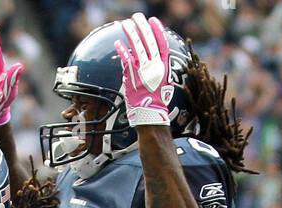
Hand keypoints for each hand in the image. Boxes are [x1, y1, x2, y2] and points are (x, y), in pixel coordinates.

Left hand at [114, 13, 172, 128]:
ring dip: (131, 33)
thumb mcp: (162, 84)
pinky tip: (117, 43)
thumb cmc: (156, 103)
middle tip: (138, 16)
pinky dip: (121, 50)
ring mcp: (143, 70)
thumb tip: (151, 59)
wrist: (150, 116)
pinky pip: (125, 59)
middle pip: (149, 40)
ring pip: (136, 46)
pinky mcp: (132, 76)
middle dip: (143, 26)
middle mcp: (154, 66)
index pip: (162, 43)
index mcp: (164, 67)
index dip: (158, 30)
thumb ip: (157, 70)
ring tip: (126, 24)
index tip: (153, 20)